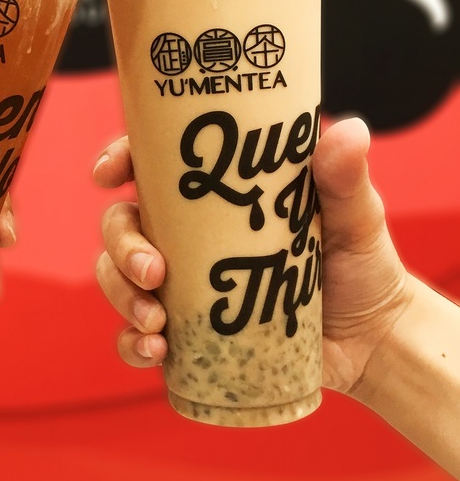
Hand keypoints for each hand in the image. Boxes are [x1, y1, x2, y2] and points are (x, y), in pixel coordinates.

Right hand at [93, 119, 413, 394]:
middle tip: (153, 272)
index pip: (148, 165)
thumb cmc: (358, 261)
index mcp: (210, 196)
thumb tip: (348, 130)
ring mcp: (180, 282)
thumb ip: (345, 177)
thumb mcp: (354, 215)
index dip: (115, 160)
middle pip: (120, 223)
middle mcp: (184, 233)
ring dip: (121, 295)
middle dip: (120, 245)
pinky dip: (131, 342)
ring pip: (116, 275)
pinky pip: (134, 334)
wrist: (372, 338)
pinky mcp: (186, 330)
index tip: (108, 173)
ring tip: (155, 322)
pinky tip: (154, 349)